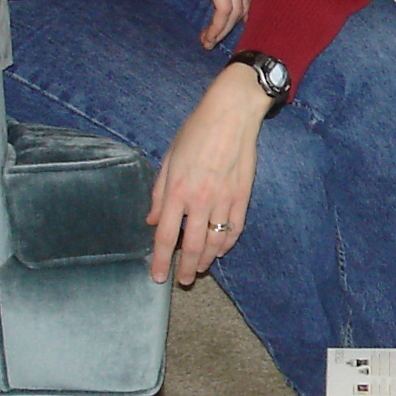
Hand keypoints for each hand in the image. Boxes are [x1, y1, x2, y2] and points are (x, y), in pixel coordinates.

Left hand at [148, 68, 266, 284]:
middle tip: (182, 281)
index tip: (158, 276)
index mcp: (177, 190)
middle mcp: (200, 200)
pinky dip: (226, 244)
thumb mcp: (169, 158)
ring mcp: (224, 199)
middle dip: (185, 268)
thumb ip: (159, 192)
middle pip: (191, 246)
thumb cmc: (196, 131)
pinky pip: (234, 228)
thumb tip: (153, 221)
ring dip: (206, 260)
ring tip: (199, 269)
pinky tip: (219, 250)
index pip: (166, 236)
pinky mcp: (242, 196)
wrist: (232, 114)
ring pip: (214, 242)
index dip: (161, 260)